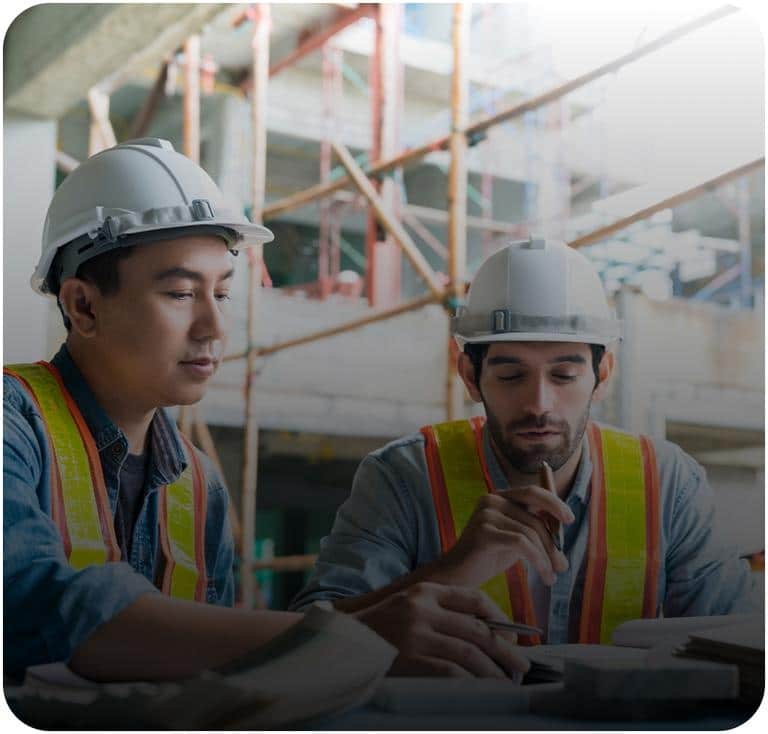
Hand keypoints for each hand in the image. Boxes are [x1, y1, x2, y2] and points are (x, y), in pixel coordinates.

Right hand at [354, 582, 529, 678]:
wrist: (341, 645)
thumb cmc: (379, 630)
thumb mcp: (408, 608)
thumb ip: (439, 613)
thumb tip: (483, 634)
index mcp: (425, 591)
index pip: (474, 598)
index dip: (500, 617)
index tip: (514, 635)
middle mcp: (423, 608)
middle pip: (477, 628)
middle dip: (505, 650)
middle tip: (522, 666)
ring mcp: (416, 633)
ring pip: (470, 652)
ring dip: (494, 671)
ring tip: (506, 684)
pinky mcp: (410, 659)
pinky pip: (453, 672)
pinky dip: (473, 683)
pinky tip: (483, 691)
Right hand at [431, 486, 574, 587]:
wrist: (457, 577)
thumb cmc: (486, 557)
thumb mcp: (514, 537)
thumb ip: (532, 525)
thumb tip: (564, 522)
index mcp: (498, 497)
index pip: (532, 492)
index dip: (554, 503)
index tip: (569, 519)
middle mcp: (491, 500)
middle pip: (535, 518)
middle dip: (553, 544)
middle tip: (563, 565)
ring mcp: (486, 514)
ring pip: (531, 534)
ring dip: (547, 558)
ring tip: (551, 576)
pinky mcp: (484, 532)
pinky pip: (522, 544)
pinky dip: (538, 561)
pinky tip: (544, 576)